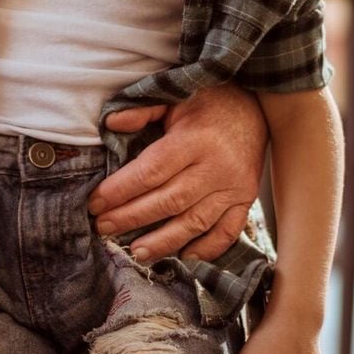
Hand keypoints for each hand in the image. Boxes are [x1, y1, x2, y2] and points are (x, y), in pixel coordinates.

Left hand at [89, 84, 266, 261]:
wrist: (257, 106)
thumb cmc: (209, 102)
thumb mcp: (175, 97)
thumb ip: (143, 110)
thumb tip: (111, 124)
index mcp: (194, 139)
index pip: (151, 171)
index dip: (121, 190)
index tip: (96, 203)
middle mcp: (215, 166)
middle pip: (168, 200)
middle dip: (132, 217)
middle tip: (103, 228)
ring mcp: (233, 186)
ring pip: (195, 222)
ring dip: (164, 241)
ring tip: (136, 252)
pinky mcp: (246, 199)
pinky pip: (228, 231)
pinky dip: (208, 248)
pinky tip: (185, 256)